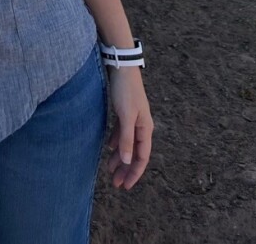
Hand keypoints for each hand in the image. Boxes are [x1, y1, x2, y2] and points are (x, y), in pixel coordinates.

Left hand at [106, 68, 152, 189]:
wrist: (122, 68)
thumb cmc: (126, 92)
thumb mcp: (126, 116)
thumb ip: (126, 139)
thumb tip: (126, 160)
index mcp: (145, 129)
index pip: (142, 157)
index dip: (134, 173)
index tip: (125, 186)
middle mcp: (141, 126)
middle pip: (134, 153)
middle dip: (125, 169)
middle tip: (115, 183)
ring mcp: (133, 119)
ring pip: (127, 144)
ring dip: (119, 157)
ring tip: (109, 169)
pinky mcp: (125, 112)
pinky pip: (122, 133)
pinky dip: (116, 142)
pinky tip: (109, 148)